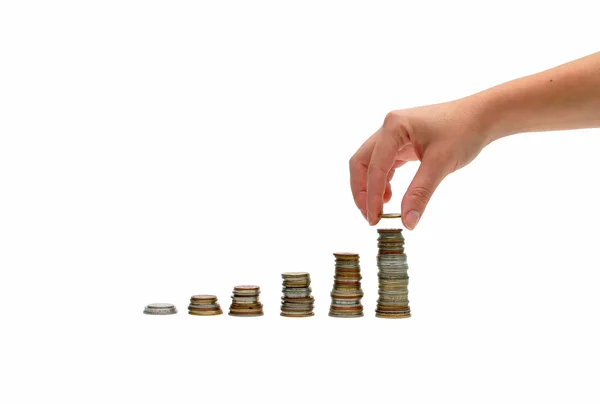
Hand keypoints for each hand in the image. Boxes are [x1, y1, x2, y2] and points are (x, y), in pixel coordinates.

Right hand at [349, 98, 491, 228]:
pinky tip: (390, 197)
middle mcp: (388, 127)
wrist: (483, 116)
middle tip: (370, 216)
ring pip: (369, 163)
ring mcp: (394, 134)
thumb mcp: (441, 164)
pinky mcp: (402, 142)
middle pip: (361, 162)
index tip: (374, 219)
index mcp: (393, 127)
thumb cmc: (464, 132)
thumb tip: (407, 222)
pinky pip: (383, 163)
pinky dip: (383, 181)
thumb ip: (420, 193)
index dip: (371, 196)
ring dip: (370, 187)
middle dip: (362, 191)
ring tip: (379, 210)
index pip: (374, 167)